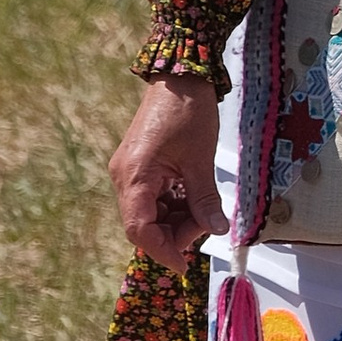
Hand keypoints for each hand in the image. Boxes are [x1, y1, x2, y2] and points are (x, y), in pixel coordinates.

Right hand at [110, 77, 221, 266]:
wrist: (180, 75)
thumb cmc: (188, 111)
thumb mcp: (201, 160)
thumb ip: (204, 199)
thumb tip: (216, 230)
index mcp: (134, 177)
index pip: (139, 229)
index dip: (162, 250)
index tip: (185, 265)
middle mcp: (125, 178)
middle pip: (144, 224)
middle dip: (176, 232)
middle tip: (207, 223)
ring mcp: (132, 172)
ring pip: (151, 213)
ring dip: (178, 218)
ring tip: (205, 207)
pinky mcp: (141, 167)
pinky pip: (155, 198)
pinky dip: (175, 204)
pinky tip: (195, 197)